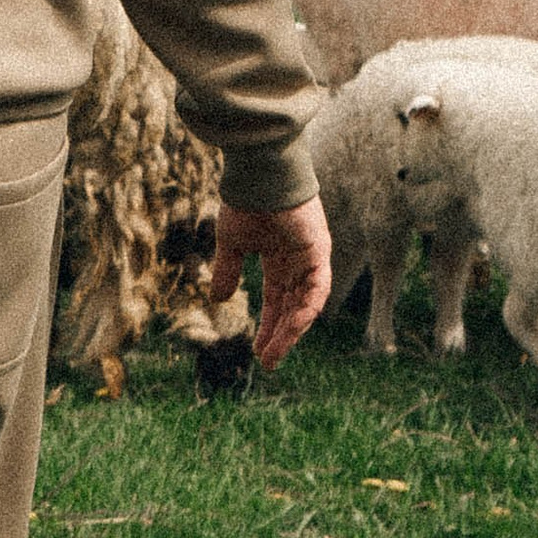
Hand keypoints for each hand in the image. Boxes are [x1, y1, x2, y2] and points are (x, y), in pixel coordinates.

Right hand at [210, 195, 333, 372]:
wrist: (258, 174)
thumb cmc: (244, 202)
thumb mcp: (231, 243)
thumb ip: (227, 271)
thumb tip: (217, 300)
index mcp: (279, 259)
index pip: (277, 301)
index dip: (268, 326)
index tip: (258, 351)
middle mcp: (299, 262)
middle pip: (292, 308)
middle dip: (279, 336)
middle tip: (267, 362)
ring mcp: (312, 258)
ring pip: (306, 305)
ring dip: (291, 331)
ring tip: (274, 355)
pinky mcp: (319, 252)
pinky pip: (316, 290)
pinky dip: (304, 311)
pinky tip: (290, 330)